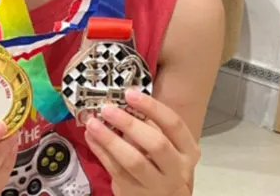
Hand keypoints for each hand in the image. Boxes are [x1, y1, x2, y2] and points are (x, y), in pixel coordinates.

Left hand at [84, 91, 200, 195]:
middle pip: (156, 143)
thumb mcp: (164, 140)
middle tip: (107, 109)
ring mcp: (157, 185)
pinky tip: (91, 137)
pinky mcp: (135, 193)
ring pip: (133, 160)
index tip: (129, 93)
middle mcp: (177, 169)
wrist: (161, 195)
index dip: (151, 106)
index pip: (173, 124)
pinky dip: (101, 152)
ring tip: (93, 122)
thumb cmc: (160, 159)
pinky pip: (116, 171)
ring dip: (110, 139)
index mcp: (188, 150)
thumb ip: (148, 122)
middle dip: (129, 124)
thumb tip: (124, 97)